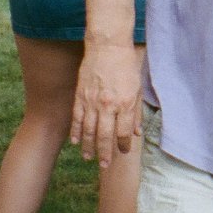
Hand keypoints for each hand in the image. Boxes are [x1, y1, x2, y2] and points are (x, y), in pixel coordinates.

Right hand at [72, 41, 145, 167]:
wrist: (107, 46)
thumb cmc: (126, 65)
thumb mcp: (137, 89)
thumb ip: (136, 112)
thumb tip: (137, 133)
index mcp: (124, 104)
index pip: (123, 132)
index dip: (123, 145)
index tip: (123, 152)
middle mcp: (108, 105)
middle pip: (104, 136)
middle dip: (104, 153)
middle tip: (104, 165)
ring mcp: (92, 101)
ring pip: (88, 130)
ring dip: (88, 146)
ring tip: (88, 158)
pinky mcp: (80, 95)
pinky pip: (77, 118)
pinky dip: (76, 131)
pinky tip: (75, 141)